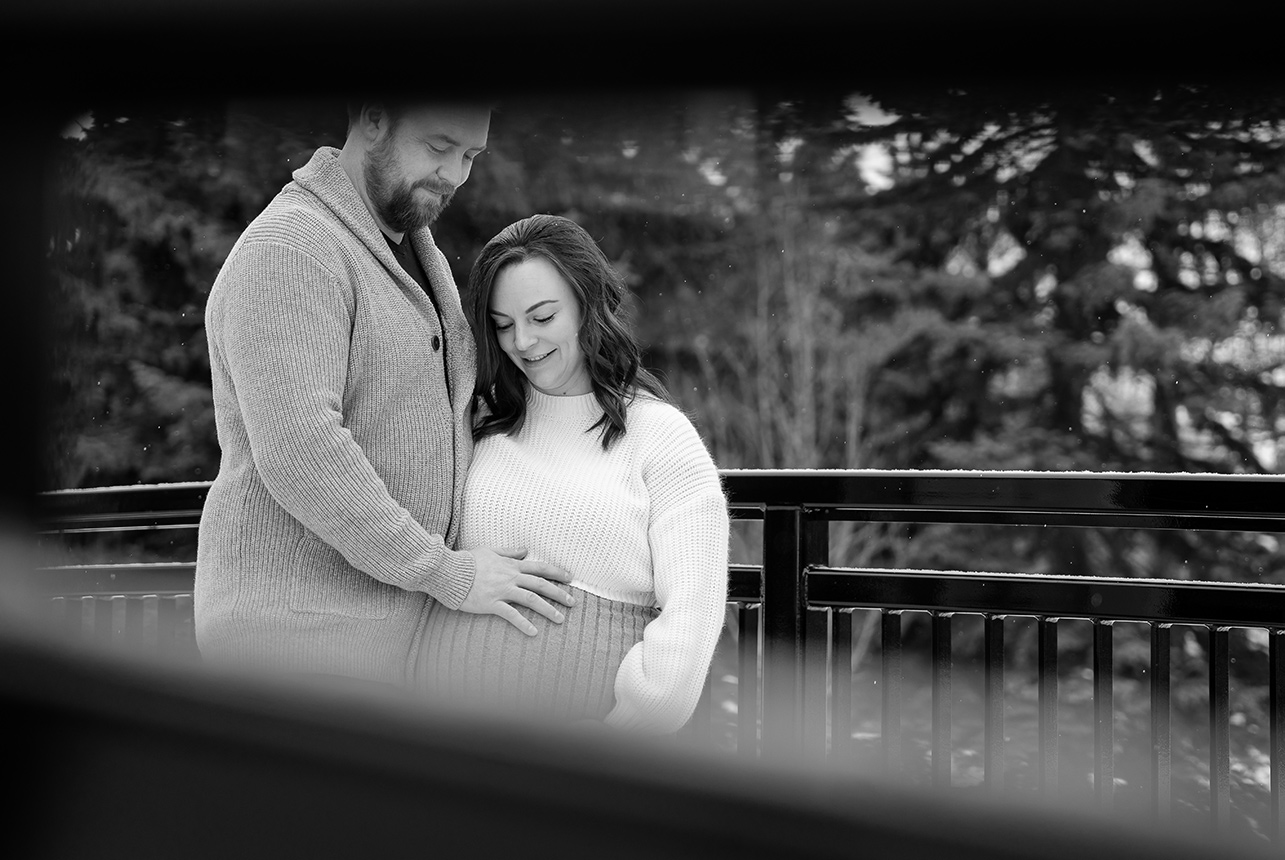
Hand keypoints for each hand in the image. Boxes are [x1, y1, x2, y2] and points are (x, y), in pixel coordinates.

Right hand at [459, 547, 574, 635]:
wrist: (449, 570)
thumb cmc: (467, 561)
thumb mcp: (490, 550)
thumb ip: (509, 552)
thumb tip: (525, 549)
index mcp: (511, 565)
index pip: (539, 568)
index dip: (556, 572)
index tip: (570, 578)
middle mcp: (510, 577)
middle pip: (540, 584)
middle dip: (559, 593)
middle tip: (573, 602)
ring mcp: (502, 590)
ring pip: (531, 599)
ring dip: (548, 609)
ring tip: (561, 619)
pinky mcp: (491, 603)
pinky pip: (511, 614)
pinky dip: (523, 623)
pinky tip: (534, 632)